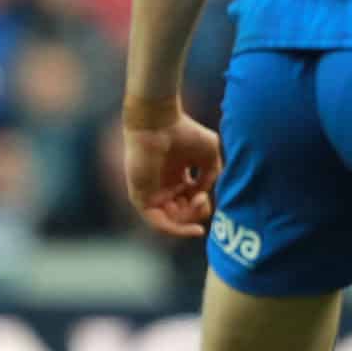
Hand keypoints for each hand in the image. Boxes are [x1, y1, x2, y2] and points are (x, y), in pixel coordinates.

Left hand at [123, 109, 222, 238]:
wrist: (158, 121)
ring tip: (197, 204)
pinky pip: (156, 222)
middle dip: (196, 213)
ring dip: (188, 220)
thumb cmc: (183, 131)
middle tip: (202, 200)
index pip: (190, 203)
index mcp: (176, 177)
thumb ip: (211, 177)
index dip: (201, 206)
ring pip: (171, 221)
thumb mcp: (209, 155)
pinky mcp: (140, 196)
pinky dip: (174, 229)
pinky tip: (190, 228)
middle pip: (181, 215)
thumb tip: (203, 196)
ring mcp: (151, 193)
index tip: (206, 196)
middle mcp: (163, 187)